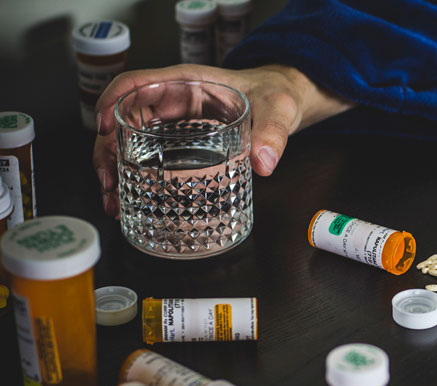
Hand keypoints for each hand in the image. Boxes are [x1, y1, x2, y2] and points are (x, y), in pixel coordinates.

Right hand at [93, 64, 352, 217]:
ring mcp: (172, 122)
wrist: (283, 102)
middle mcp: (172, 101)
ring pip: (129, 141)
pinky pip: (147, 156)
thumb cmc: (274, 96)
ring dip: (115, 169)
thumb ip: (273, 132)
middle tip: (109, 183)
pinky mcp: (178, 142)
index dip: (112, 101)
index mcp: (187, 83)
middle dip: (107, 149)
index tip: (103, 128)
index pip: (137, 83)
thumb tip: (264, 162)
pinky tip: (131, 202)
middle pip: (123, 118)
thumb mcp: (277, 109)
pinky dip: (134, 177)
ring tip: (114, 202)